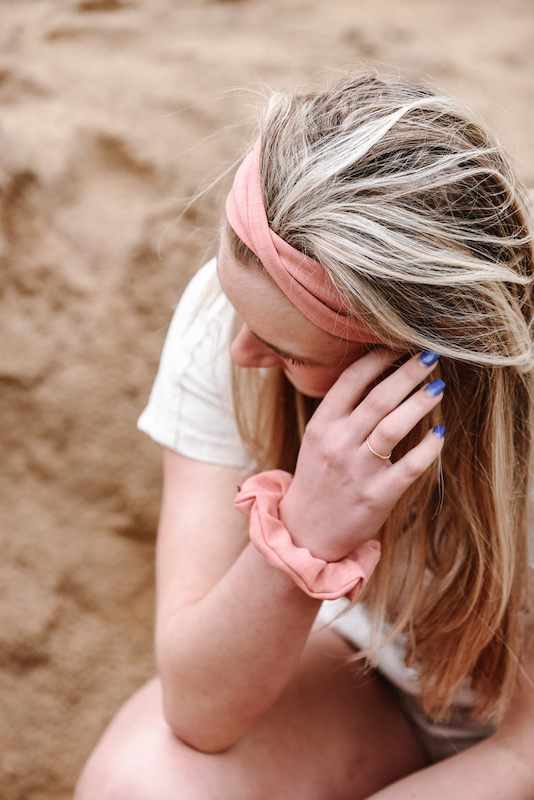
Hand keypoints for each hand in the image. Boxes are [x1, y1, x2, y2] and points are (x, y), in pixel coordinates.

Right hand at [279, 350, 444, 561]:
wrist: (306, 533)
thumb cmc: (318, 479)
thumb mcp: (317, 439)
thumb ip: (342, 411)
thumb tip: (376, 374)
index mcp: (322, 425)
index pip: (350, 380)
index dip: (377, 359)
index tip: (398, 345)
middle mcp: (338, 443)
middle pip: (378, 398)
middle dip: (408, 372)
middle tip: (430, 357)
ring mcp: (357, 470)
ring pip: (394, 426)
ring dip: (420, 402)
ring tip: (438, 387)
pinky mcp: (377, 496)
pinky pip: (410, 467)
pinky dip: (428, 448)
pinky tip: (440, 435)